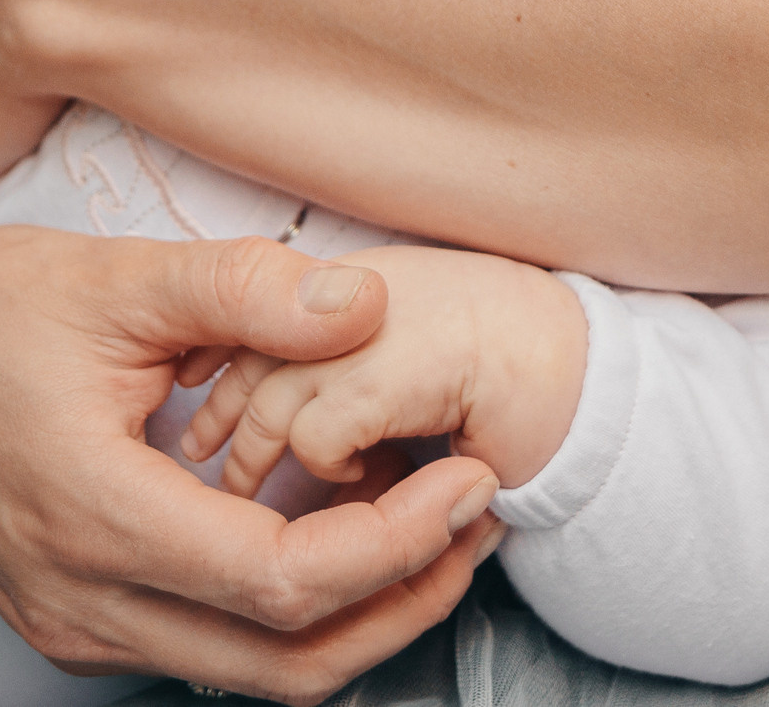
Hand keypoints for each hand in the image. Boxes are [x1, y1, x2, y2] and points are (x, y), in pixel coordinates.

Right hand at [0, 226, 505, 705]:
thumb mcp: (112, 278)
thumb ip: (243, 290)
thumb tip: (367, 305)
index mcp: (99, 519)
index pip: (287, 586)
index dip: (399, 546)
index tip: (468, 481)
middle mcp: (84, 602)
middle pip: (287, 666)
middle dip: (405, 606)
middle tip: (478, 526)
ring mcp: (73, 623)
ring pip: (249, 673)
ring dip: (355, 621)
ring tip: (431, 532)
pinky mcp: (72, 616)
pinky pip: (204, 648)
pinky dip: (288, 615)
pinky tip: (334, 533)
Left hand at [180, 245, 588, 495]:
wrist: (567, 360)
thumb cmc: (490, 353)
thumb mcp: (392, 339)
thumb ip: (330, 347)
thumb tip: (254, 398)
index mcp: (347, 276)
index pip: (246, 310)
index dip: (220, 366)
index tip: (200, 409)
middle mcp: (345, 292)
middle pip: (245, 360)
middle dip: (228, 424)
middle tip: (225, 472)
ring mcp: (362, 333)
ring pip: (269, 406)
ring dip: (275, 460)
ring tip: (294, 492)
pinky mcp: (382, 379)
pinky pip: (315, 439)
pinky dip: (332, 469)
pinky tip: (368, 474)